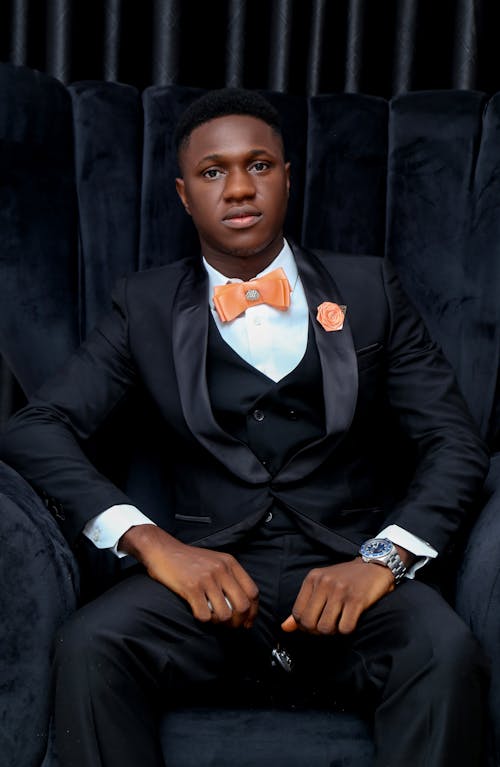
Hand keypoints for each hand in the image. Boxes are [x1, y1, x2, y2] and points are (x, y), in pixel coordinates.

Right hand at [120, 524, 258, 628]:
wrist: (162, 550)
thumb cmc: (188, 559)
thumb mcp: (215, 560)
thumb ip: (229, 576)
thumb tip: (242, 603)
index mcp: (230, 563)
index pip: (252, 592)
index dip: (253, 611)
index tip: (248, 622)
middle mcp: (221, 570)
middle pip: (243, 605)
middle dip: (239, 622)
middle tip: (231, 626)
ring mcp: (207, 579)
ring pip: (225, 614)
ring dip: (220, 623)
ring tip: (213, 619)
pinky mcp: (191, 588)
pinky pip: (205, 615)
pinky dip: (204, 620)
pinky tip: (199, 613)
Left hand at [281, 558, 394, 635]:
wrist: (374, 566)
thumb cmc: (346, 579)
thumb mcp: (321, 585)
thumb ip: (303, 606)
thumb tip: (284, 628)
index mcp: (312, 578)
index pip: (297, 613)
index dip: (305, 625)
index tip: (316, 622)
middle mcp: (324, 583)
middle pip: (309, 623)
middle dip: (318, 630)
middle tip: (328, 625)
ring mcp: (340, 591)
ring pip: (326, 628)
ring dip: (333, 631)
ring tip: (339, 621)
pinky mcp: (357, 599)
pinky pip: (345, 628)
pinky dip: (347, 630)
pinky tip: (351, 619)